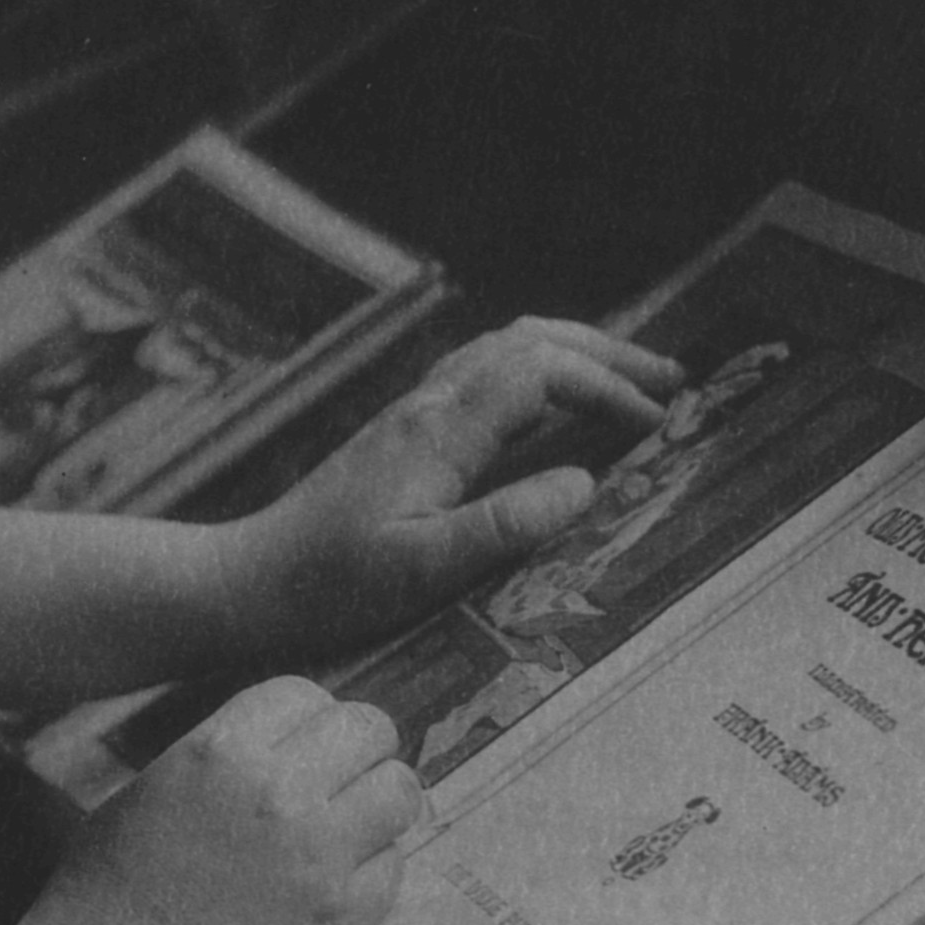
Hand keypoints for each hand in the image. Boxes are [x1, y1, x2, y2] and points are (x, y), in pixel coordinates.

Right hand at [15, 674, 422, 924]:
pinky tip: (340, 881)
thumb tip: (280, 742)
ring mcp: (320, 857)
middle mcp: (279, 792)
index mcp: (220, 750)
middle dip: (357, 749)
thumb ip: (219, 755)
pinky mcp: (345, 918)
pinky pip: (394, 865)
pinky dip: (374, 868)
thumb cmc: (107, 888)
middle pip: (368, 729)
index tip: (303, 743)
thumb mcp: (149, 787)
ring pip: (400, 792)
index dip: (307, 717)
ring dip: (379, 803)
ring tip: (354, 825)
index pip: (305, 693)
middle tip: (340, 778)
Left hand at [228, 317, 684, 665]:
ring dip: (574, 353)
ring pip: (504, 348)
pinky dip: (538, 371)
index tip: (655, 422)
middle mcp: (427, 407)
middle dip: (606, 353)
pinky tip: (558, 402)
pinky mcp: (405, 433)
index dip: (603, 386)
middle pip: (527, 341)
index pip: (537, 372)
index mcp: (438, 432)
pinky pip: (484, 375)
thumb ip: (504, 525)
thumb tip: (584, 484)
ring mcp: (414, 414)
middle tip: (672, 379)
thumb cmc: (331, 583)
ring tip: (633, 378)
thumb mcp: (422, 569)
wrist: (252, 578)